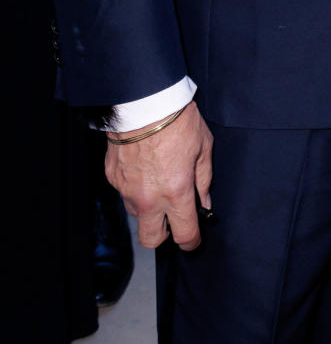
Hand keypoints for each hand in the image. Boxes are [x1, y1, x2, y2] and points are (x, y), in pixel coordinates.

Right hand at [105, 101, 213, 250]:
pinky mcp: (113, 178)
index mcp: (176, 191)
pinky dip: (135, 187)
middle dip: (164, 235)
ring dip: (148, 207)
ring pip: (137, 214)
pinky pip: (125, 193)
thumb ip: (203, 179)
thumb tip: (204, 202)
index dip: (191, 241)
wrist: (143, 102)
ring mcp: (127, 190)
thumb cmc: (177, 120)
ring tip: (158, 182)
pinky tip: (144, 167)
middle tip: (173, 218)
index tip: (194, 240)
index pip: (184, 233)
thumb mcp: (203, 147)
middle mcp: (149, 197)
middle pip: (152, 240)